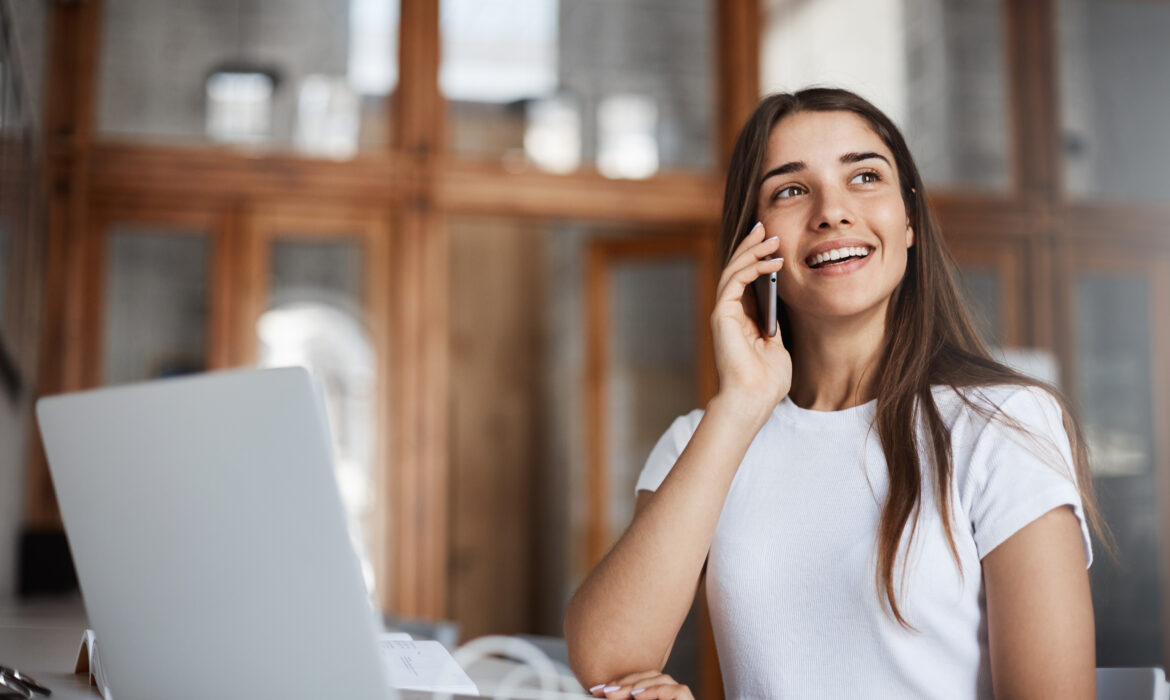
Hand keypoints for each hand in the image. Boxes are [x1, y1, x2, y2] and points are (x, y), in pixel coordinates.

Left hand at [589, 671, 693, 698]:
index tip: (595, 690)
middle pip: (649, 676)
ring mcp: (680, 697)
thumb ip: (625, 699)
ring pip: (663, 680)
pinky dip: (656, 691)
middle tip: (604, 691)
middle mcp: (669, 694)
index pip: (637, 682)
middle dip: (625, 682)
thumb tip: (604, 692)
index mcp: (655, 695)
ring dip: (638, 685)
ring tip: (620, 693)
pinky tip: (638, 695)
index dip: (617, 683)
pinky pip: (677, 691)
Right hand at [710, 221, 791, 411]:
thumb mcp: (777, 345)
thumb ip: (773, 326)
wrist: (754, 398)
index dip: (757, 259)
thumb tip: (779, 306)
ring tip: (771, 237)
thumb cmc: (767, 380)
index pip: (746, 281)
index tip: (772, 243)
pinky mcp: (722, 314)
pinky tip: (773, 261)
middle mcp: (729, 313)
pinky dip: (753, 267)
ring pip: (733, 270)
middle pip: (736, 270)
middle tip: (767, 228)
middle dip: (751, 246)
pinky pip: (735, 281)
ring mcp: (724, 313)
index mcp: (741, 320)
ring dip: (752, 251)